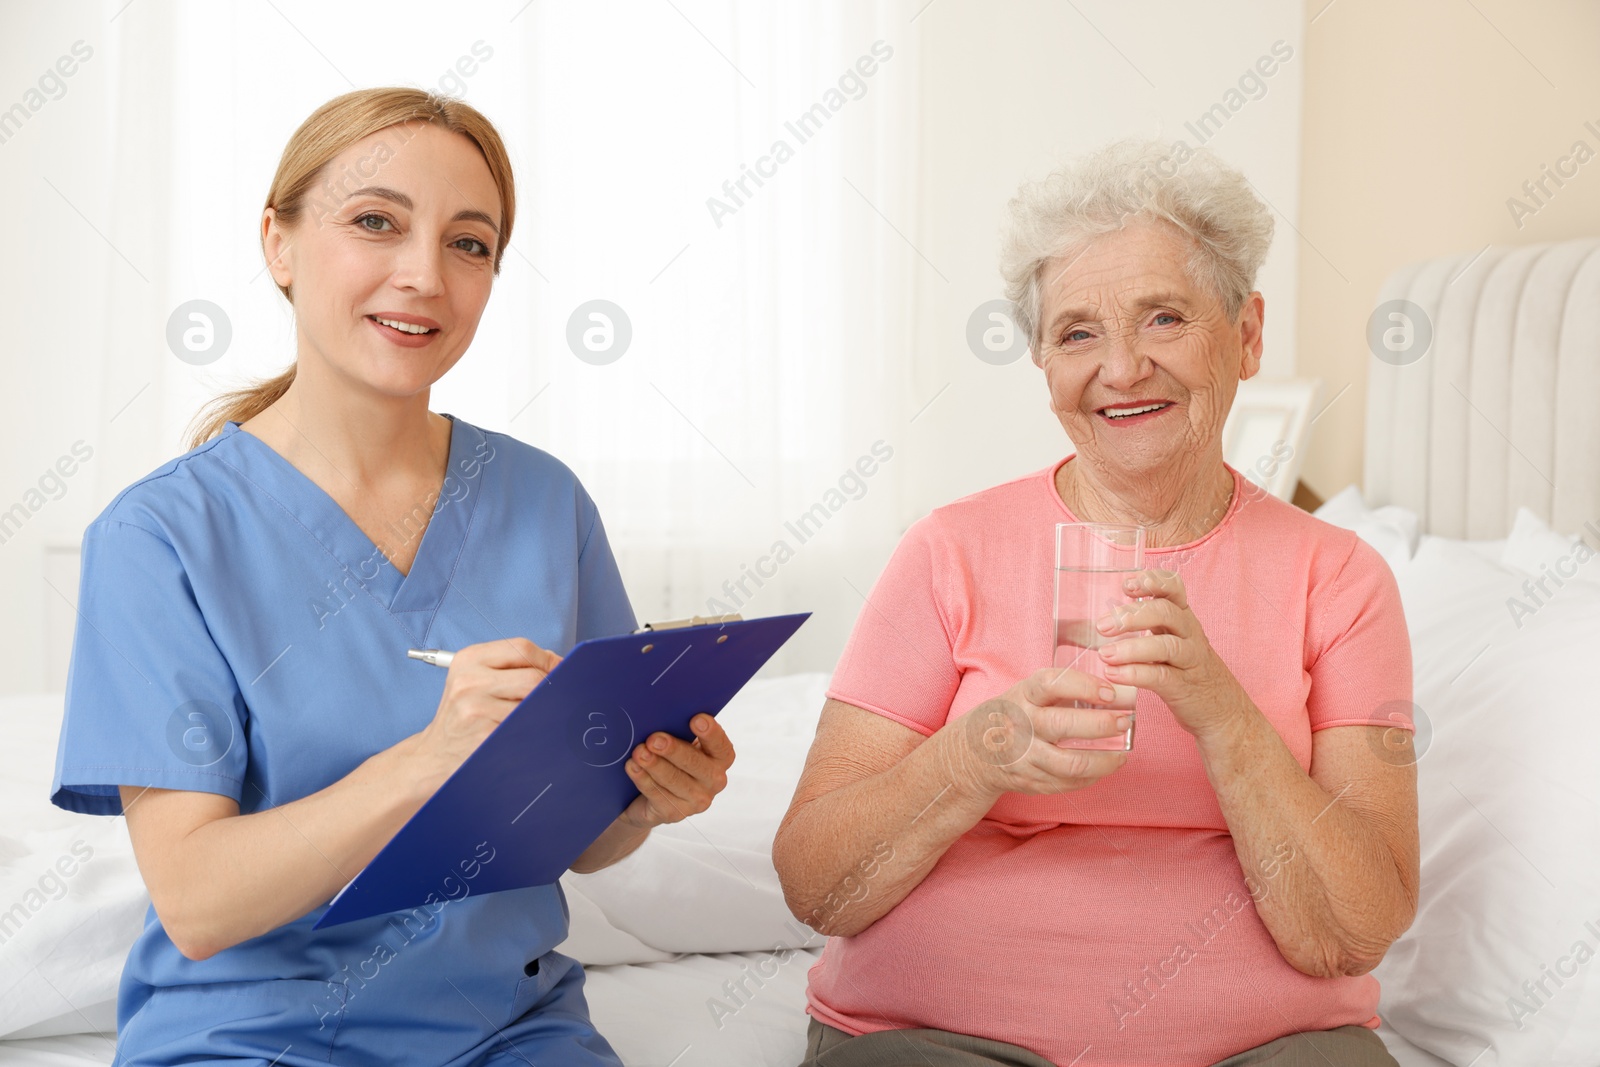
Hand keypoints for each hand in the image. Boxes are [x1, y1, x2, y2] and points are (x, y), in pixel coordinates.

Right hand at [412, 637, 560, 793]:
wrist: (434, 754)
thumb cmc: (464, 714)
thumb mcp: (475, 679)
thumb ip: (511, 666)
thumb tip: (558, 665)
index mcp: (469, 659)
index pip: (522, 648)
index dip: (548, 660)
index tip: (561, 670)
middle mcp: (469, 681)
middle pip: (533, 678)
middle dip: (550, 689)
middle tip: (555, 699)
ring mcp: (476, 710)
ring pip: (533, 705)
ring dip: (543, 713)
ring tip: (536, 718)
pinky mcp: (485, 736)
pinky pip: (526, 729)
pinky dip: (533, 731)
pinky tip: (524, 734)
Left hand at [618, 714, 735, 830]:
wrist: (647, 798)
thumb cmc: (668, 760)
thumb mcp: (679, 744)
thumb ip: (680, 731)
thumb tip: (665, 714)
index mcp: (720, 759)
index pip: (721, 746)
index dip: (711, 733)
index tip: (696, 719)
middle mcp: (714, 781)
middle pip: (696, 764)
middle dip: (674, 750)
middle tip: (654, 739)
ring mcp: (696, 800)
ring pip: (675, 780)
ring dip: (655, 765)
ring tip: (639, 752)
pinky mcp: (675, 813)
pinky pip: (657, 795)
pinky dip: (643, 779)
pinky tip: (633, 767)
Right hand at [943, 668, 1131, 802]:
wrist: (973, 752)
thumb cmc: (1013, 715)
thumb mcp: (1027, 693)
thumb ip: (1061, 690)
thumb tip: (1114, 690)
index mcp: (1022, 696)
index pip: (1051, 684)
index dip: (1084, 686)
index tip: (1111, 692)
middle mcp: (1021, 725)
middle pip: (1064, 725)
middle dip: (1101, 724)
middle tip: (1126, 721)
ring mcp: (1024, 756)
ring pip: (1071, 763)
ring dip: (1104, 760)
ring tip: (1123, 754)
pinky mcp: (1031, 780)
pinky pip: (1068, 782)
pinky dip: (1092, 776)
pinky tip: (1104, 767)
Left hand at [1094, 569, 1247, 737]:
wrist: (1223, 710)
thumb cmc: (1190, 671)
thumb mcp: (1174, 640)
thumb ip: (1150, 625)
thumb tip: (1108, 615)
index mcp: (1184, 619)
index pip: (1174, 589)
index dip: (1153, 582)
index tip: (1127, 585)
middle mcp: (1190, 635)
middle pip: (1166, 613)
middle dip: (1132, 615)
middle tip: (1102, 625)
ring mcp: (1190, 661)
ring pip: (1165, 646)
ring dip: (1131, 648)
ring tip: (1105, 654)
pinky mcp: (1184, 687)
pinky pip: (1161, 676)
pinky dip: (1135, 674)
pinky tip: (1113, 674)